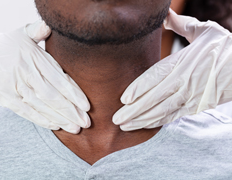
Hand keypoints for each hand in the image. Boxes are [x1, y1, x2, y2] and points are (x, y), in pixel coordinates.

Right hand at [0, 21, 90, 133]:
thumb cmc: (10, 45)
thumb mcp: (23, 33)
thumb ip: (37, 31)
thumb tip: (49, 26)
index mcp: (35, 58)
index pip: (59, 79)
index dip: (74, 94)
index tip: (87, 106)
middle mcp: (27, 73)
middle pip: (53, 96)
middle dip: (71, 111)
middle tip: (86, 123)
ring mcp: (15, 87)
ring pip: (41, 106)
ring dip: (60, 118)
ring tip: (75, 128)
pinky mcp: (6, 98)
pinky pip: (26, 112)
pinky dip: (41, 120)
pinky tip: (56, 125)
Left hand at [113, 9, 231, 130]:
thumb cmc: (224, 47)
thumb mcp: (203, 31)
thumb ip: (180, 24)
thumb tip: (164, 14)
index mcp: (183, 62)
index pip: (156, 76)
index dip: (139, 88)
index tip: (124, 99)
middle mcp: (184, 81)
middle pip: (154, 98)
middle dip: (134, 111)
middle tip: (116, 119)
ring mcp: (190, 96)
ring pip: (162, 110)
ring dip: (142, 120)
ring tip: (125, 125)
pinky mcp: (197, 106)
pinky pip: (174, 116)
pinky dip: (159, 122)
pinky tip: (145, 126)